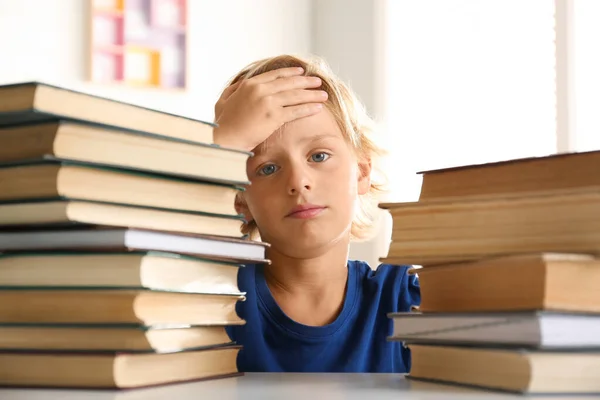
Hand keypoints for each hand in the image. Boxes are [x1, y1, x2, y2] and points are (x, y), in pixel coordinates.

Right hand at [213, 67, 327, 150]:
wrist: (224, 139)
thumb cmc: (222, 124)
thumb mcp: (223, 101)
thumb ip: (232, 90)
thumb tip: (239, 85)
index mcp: (249, 84)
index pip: (275, 75)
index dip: (290, 73)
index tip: (301, 72)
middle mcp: (260, 90)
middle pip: (289, 83)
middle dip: (306, 82)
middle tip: (318, 81)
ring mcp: (268, 102)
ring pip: (295, 95)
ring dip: (312, 94)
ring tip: (323, 94)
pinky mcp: (274, 117)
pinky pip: (296, 111)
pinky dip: (308, 108)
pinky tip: (317, 108)